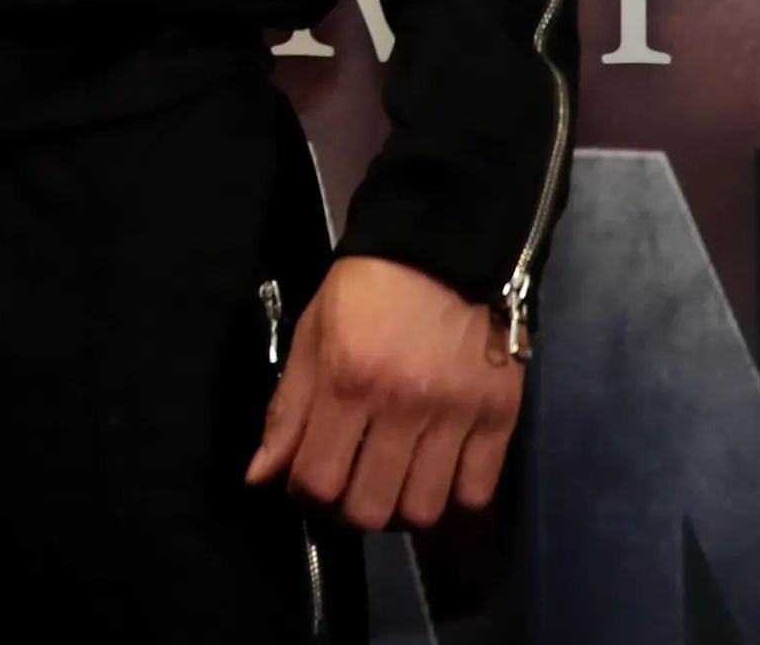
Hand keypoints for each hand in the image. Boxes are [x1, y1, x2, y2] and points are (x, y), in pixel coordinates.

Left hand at [246, 254, 523, 530]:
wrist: (442, 249)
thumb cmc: (364, 293)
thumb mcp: (311, 338)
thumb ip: (287, 410)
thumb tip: (259, 477)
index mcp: (347, 381)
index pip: (318, 479)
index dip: (305, 494)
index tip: (308, 483)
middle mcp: (403, 406)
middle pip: (370, 509)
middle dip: (350, 509)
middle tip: (352, 485)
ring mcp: (455, 414)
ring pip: (423, 509)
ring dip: (402, 508)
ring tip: (395, 482)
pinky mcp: (500, 415)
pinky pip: (476, 492)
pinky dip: (454, 494)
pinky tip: (439, 471)